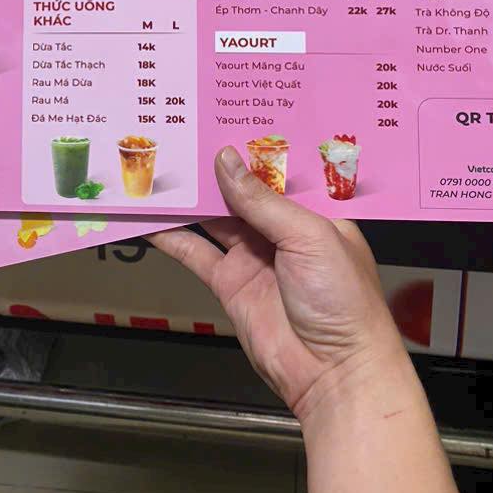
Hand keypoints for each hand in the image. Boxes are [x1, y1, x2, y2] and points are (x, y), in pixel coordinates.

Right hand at [148, 145, 406, 426]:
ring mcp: (254, 257)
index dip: (250, 148)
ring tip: (155, 169)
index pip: (276, 171)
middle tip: (178, 136)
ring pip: (214, 218)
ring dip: (188, 199)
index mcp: (314, 211)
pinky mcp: (231, 285)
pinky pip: (196, 254)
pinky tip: (149, 219)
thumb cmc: (343, 300)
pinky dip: (172, 237)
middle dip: (212, 169)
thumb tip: (226, 160)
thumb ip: (262, 201)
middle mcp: (283, 231)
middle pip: (240, 192)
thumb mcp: (309, 236)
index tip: (220, 118)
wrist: (333, 374)